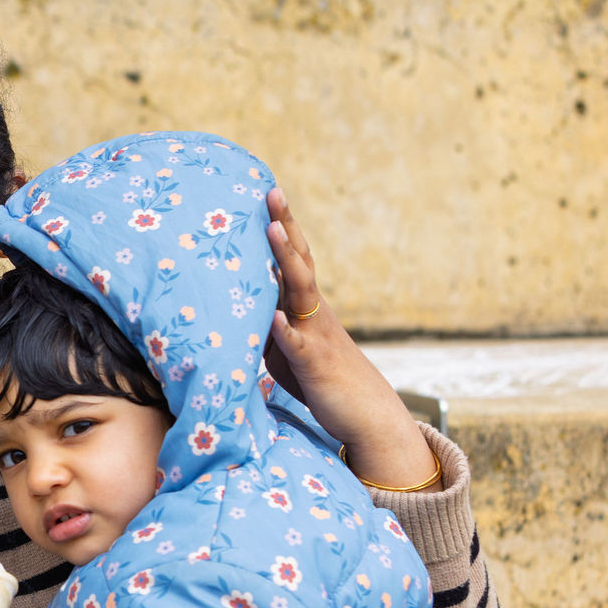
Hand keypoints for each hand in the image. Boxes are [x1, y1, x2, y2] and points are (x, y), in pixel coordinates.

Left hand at [263, 187, 440, 491]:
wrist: (366, 416)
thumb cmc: (322, 382)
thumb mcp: (288, 349)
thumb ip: (268, 326)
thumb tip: (241, 310)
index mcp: (307, 307)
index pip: (295, 259)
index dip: (281, 226)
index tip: (266, 191)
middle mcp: (314, 313)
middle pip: (300, 261)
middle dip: (284, 225)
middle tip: (270, 190)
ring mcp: (315, 335)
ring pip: (300, 291)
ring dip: (285, 259)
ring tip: (269, 230)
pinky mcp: (314, 364)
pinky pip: (297, 344)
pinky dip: (284, 329)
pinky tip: (272, 316)